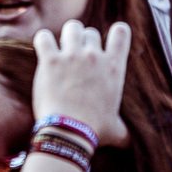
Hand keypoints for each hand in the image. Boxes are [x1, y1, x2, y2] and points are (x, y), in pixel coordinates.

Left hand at [32, 20, 131, 148]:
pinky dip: (43, 41)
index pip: (122, 33)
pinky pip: (44, 37)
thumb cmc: (95, 131)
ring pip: (71, 28)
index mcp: (114, 67)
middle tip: (77, 56)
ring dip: (66, 36)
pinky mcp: (50, 60)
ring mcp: (72, 56)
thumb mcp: (117, 130)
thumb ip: (124, 130)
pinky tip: (43, 49)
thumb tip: (129, 142)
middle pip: (90, 32)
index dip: (116, 32)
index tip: (110, 38)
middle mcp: (94, 56)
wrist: (70, 132)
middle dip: (83, 41)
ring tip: (60, 48)